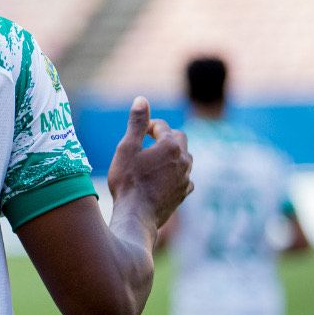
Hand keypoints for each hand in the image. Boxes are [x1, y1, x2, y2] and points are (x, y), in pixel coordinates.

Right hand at [106, 96, 192, 230]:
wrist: (136, 215)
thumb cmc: (128, 181)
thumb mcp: (127, 148)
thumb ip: (137, 123)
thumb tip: (142, 99)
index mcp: (170, 145)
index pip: (161, 126)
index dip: (148, 127)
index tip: (137, 134)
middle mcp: (184, 159)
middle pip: (179, 139)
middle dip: (165, 138)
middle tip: (147, 144)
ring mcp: (186, 177)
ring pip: (184, 158)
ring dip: (172, 156)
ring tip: (154, 161)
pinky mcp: (184, 192)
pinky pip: (184, 177)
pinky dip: (175, 174)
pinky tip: (162, 179)